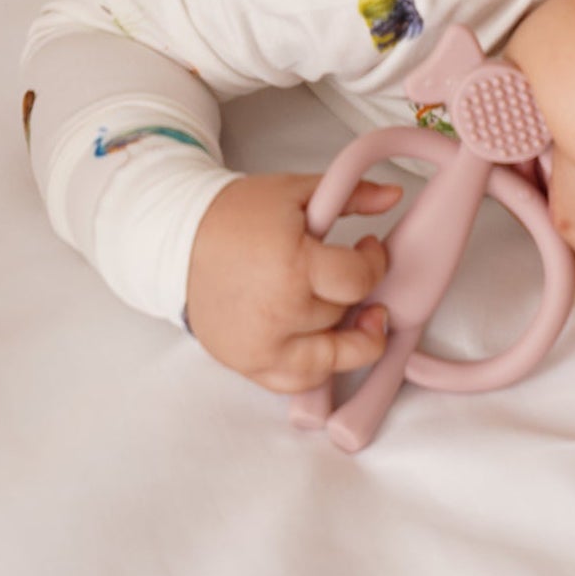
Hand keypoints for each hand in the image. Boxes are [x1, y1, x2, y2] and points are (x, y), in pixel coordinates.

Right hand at [186, 171, 403, 392]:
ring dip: (347, 337)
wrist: (179, 240)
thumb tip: (395, 196)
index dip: (374, 262)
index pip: (359, 280)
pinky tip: (321, 341)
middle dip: (357, 293)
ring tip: (349, 313)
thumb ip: (352, 194)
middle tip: (351, 273)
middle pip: (345, 316)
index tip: (367, 248)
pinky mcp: (247, 364)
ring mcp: (262, 346)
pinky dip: (317, 368)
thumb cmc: (237, 214)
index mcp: (293, 264)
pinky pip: (298, 383)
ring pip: (331, 358)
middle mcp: (279, 312)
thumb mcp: (297, 192)